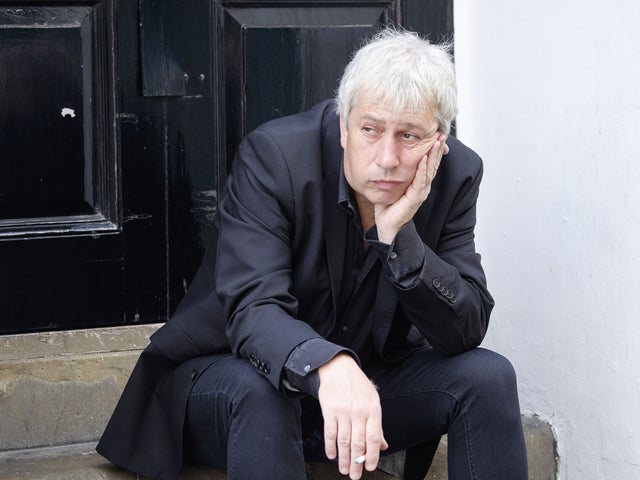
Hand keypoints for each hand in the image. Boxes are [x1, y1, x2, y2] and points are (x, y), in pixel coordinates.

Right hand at [318, 354, 388, 478]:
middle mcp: (358, 412)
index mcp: (373, 410)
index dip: (372, 455)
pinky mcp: (329, 410)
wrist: (338, 368)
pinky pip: (330, 432)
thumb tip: (383, 445)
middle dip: (356, 462)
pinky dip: (330, 446)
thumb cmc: (358, 385)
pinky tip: (331, 455)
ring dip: (343, 458)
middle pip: (358, 443)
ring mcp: (343, 411)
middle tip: (355, 475)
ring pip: (343, 441)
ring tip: (344, 469)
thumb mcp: (373, 401)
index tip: (370, 467)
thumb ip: (377, 425)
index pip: (373, 438)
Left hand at [375, 134, 448, 243]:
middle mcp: (423, 187)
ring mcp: (421, 192)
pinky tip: (424, 158)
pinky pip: (420, 181)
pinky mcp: (415, 198)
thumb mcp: (393, 185)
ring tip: (436, 142)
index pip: (429, 164)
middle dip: (437, 149)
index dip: (433, 150)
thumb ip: (395, 173)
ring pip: (429, 170)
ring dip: (433, 155)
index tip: (436, 135)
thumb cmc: (389, 207)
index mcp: (419, 184)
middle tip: (441, 133)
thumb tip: (389, 158)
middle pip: (433, 164)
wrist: (387, 226)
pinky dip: (423, 168)